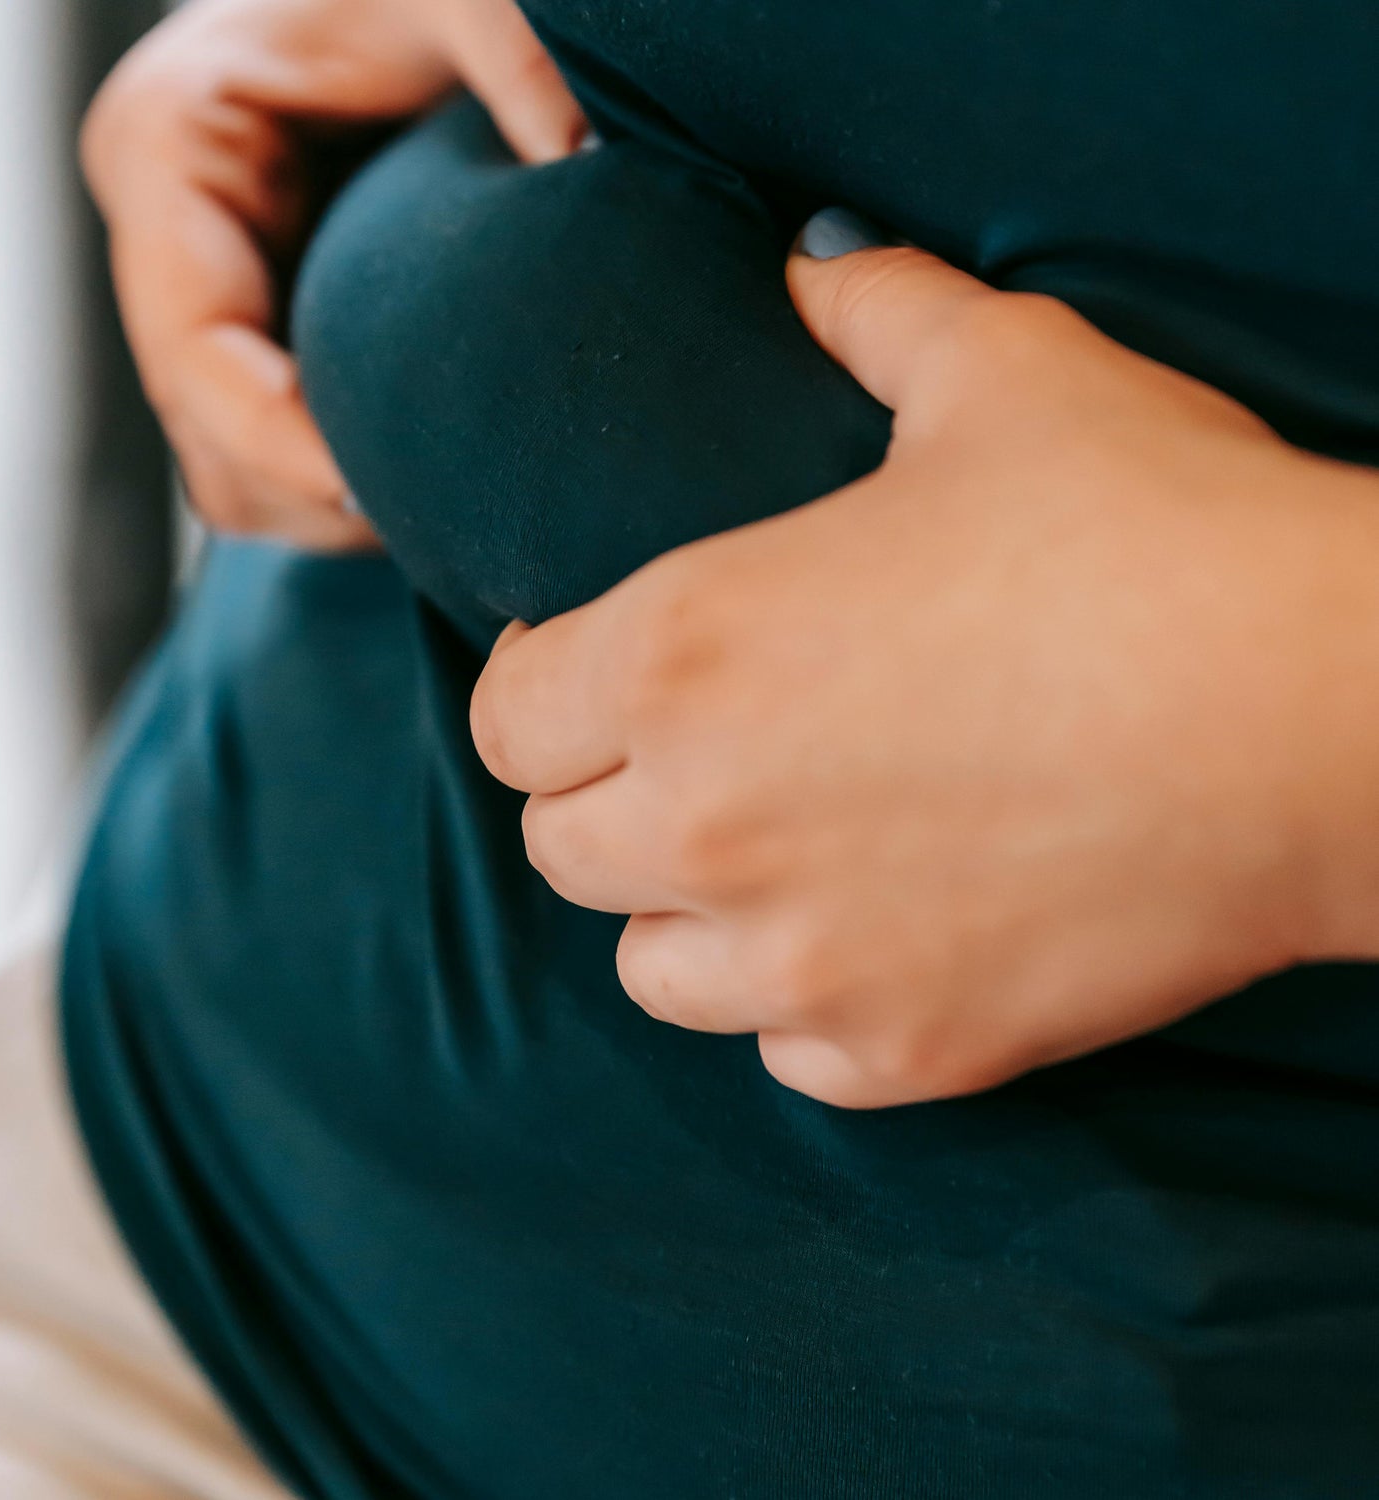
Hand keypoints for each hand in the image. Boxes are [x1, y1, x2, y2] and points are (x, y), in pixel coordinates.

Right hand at [82, 0, 585, 548]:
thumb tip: (586, 160)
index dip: (280, 443)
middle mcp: (168, 244)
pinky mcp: (252, 346)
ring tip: (444, 503)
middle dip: (318, 491)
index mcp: (169, 153)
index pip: (196, 351)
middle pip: (210, 438)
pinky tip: (427, 475)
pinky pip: (271, 467)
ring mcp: (204, 305)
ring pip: (234, 474)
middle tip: (446, 512)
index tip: (382, 491)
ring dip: (332, 509)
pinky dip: (342, 491)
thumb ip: (509, 51)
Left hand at [471, 232, 1378, 1107]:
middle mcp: (708, 824)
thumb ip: (872, 309)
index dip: (530, 685)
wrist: (1330, 710)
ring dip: (682, 915)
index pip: (506, 717)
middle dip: (601, 798)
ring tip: (763, 856)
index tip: (572, 668)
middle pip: (558, 850)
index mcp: (681, 654)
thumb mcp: (1004, 371)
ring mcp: (803, 960)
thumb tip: (808, 267)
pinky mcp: (908, 1052)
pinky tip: (869, 937)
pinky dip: (804, 1005)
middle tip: (682, 753)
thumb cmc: (1154, 529)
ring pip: (652, 970)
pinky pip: (788, 1056)